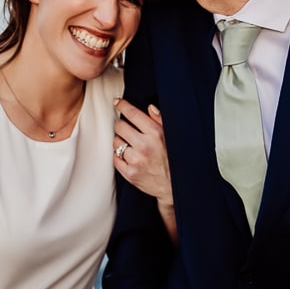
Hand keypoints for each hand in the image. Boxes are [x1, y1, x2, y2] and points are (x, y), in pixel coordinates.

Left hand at [113, 100, 176, 243]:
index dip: (122, 105)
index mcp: (155, 133)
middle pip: (120, 126)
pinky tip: (128, 157)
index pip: (132, 114)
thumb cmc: (174, 158)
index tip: (117, 102)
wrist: (174, 186)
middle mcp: (144, 146)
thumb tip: (149, 108)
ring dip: (120, 142)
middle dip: (121, 125)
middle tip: (126, 128)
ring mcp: (136, 160)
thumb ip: (160, 120)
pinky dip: (119, 156)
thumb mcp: (171, 136)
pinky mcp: (130, 173)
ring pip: (116, 142)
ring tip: (131, 146)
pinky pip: (115, 159)